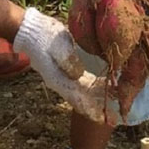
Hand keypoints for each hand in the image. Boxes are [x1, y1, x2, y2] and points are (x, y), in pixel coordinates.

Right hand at [13, 7, 107, 121]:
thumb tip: (79, 74)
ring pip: (85, 90)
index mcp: (57, 79)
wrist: (32, 30)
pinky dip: (95, 85)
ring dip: (99, 95)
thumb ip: (68, 60)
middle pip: (83, 97)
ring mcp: (65, 76)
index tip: (103, 118)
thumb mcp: (56, 45)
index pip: (77, 99)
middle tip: (115, 114)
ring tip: (116, 99)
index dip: (90, 109)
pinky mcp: (69, 68)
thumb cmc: (43, 37)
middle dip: (99, 105)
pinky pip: (84, 81)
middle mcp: (62, 81)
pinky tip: (106, 85)